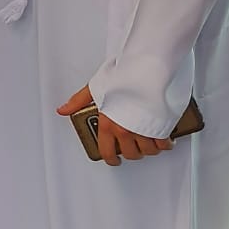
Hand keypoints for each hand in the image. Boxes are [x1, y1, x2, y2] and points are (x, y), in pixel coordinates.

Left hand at [56, 85, 172, 166]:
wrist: (148, 69)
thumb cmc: (124, 75)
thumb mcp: (96, 86)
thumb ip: (79, 101)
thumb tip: (64, 109)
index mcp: (108, 123)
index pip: (107, 152)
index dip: (111, 159)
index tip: (114, 160)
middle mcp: (125, 131)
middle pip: (131, 154)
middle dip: (133, 152)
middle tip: (135, 144)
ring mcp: (144, 131)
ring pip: (149, 151)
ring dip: (150, 148)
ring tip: (150, 139)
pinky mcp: (161, 128)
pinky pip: (164, 145)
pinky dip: (165, 143)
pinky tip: (164, 138)